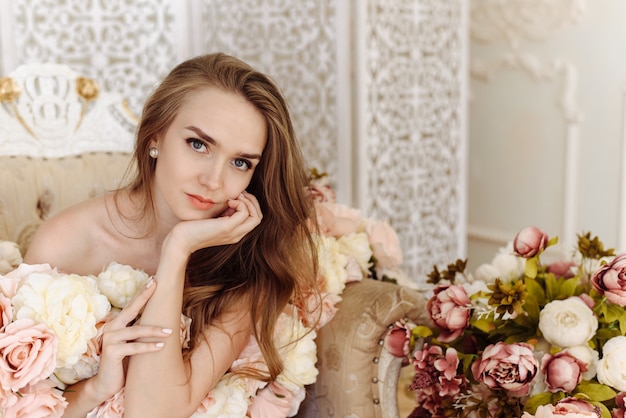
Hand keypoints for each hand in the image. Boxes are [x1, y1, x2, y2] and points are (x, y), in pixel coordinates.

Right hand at [91, 278, 170, 401]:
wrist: (106, 383)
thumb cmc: (122, 362)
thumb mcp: (132, 343)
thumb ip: (138, 331)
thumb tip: (159, 317)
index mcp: (117, 324)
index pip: (131, 306)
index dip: (142, 293)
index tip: (153, 280)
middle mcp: (111, 328)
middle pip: (131, 309)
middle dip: (144, 296)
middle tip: (157, 285)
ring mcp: (110, 339)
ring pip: (136, 331)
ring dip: (155, 331)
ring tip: (170, 332)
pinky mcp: (111, 352)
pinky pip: (134, 348)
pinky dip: (149, 347)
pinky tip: (161, 346)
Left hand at [167, 191, 262, 255]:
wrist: (181, 240)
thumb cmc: (193, 228)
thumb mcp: (213, 218)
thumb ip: (224, 212)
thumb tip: (232, 198)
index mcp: (235, 233)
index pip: (254, 218)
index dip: (249, 204)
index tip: (237, 196)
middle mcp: (237, 235)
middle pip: (258, 217)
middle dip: (252, 202)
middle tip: (239, 194)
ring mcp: (233, 232)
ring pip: (256, 217)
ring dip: (248, 202)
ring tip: (235, 197)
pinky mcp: (226, 228)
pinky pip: (244, 213)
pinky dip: (240, 203)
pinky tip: (228, 201)